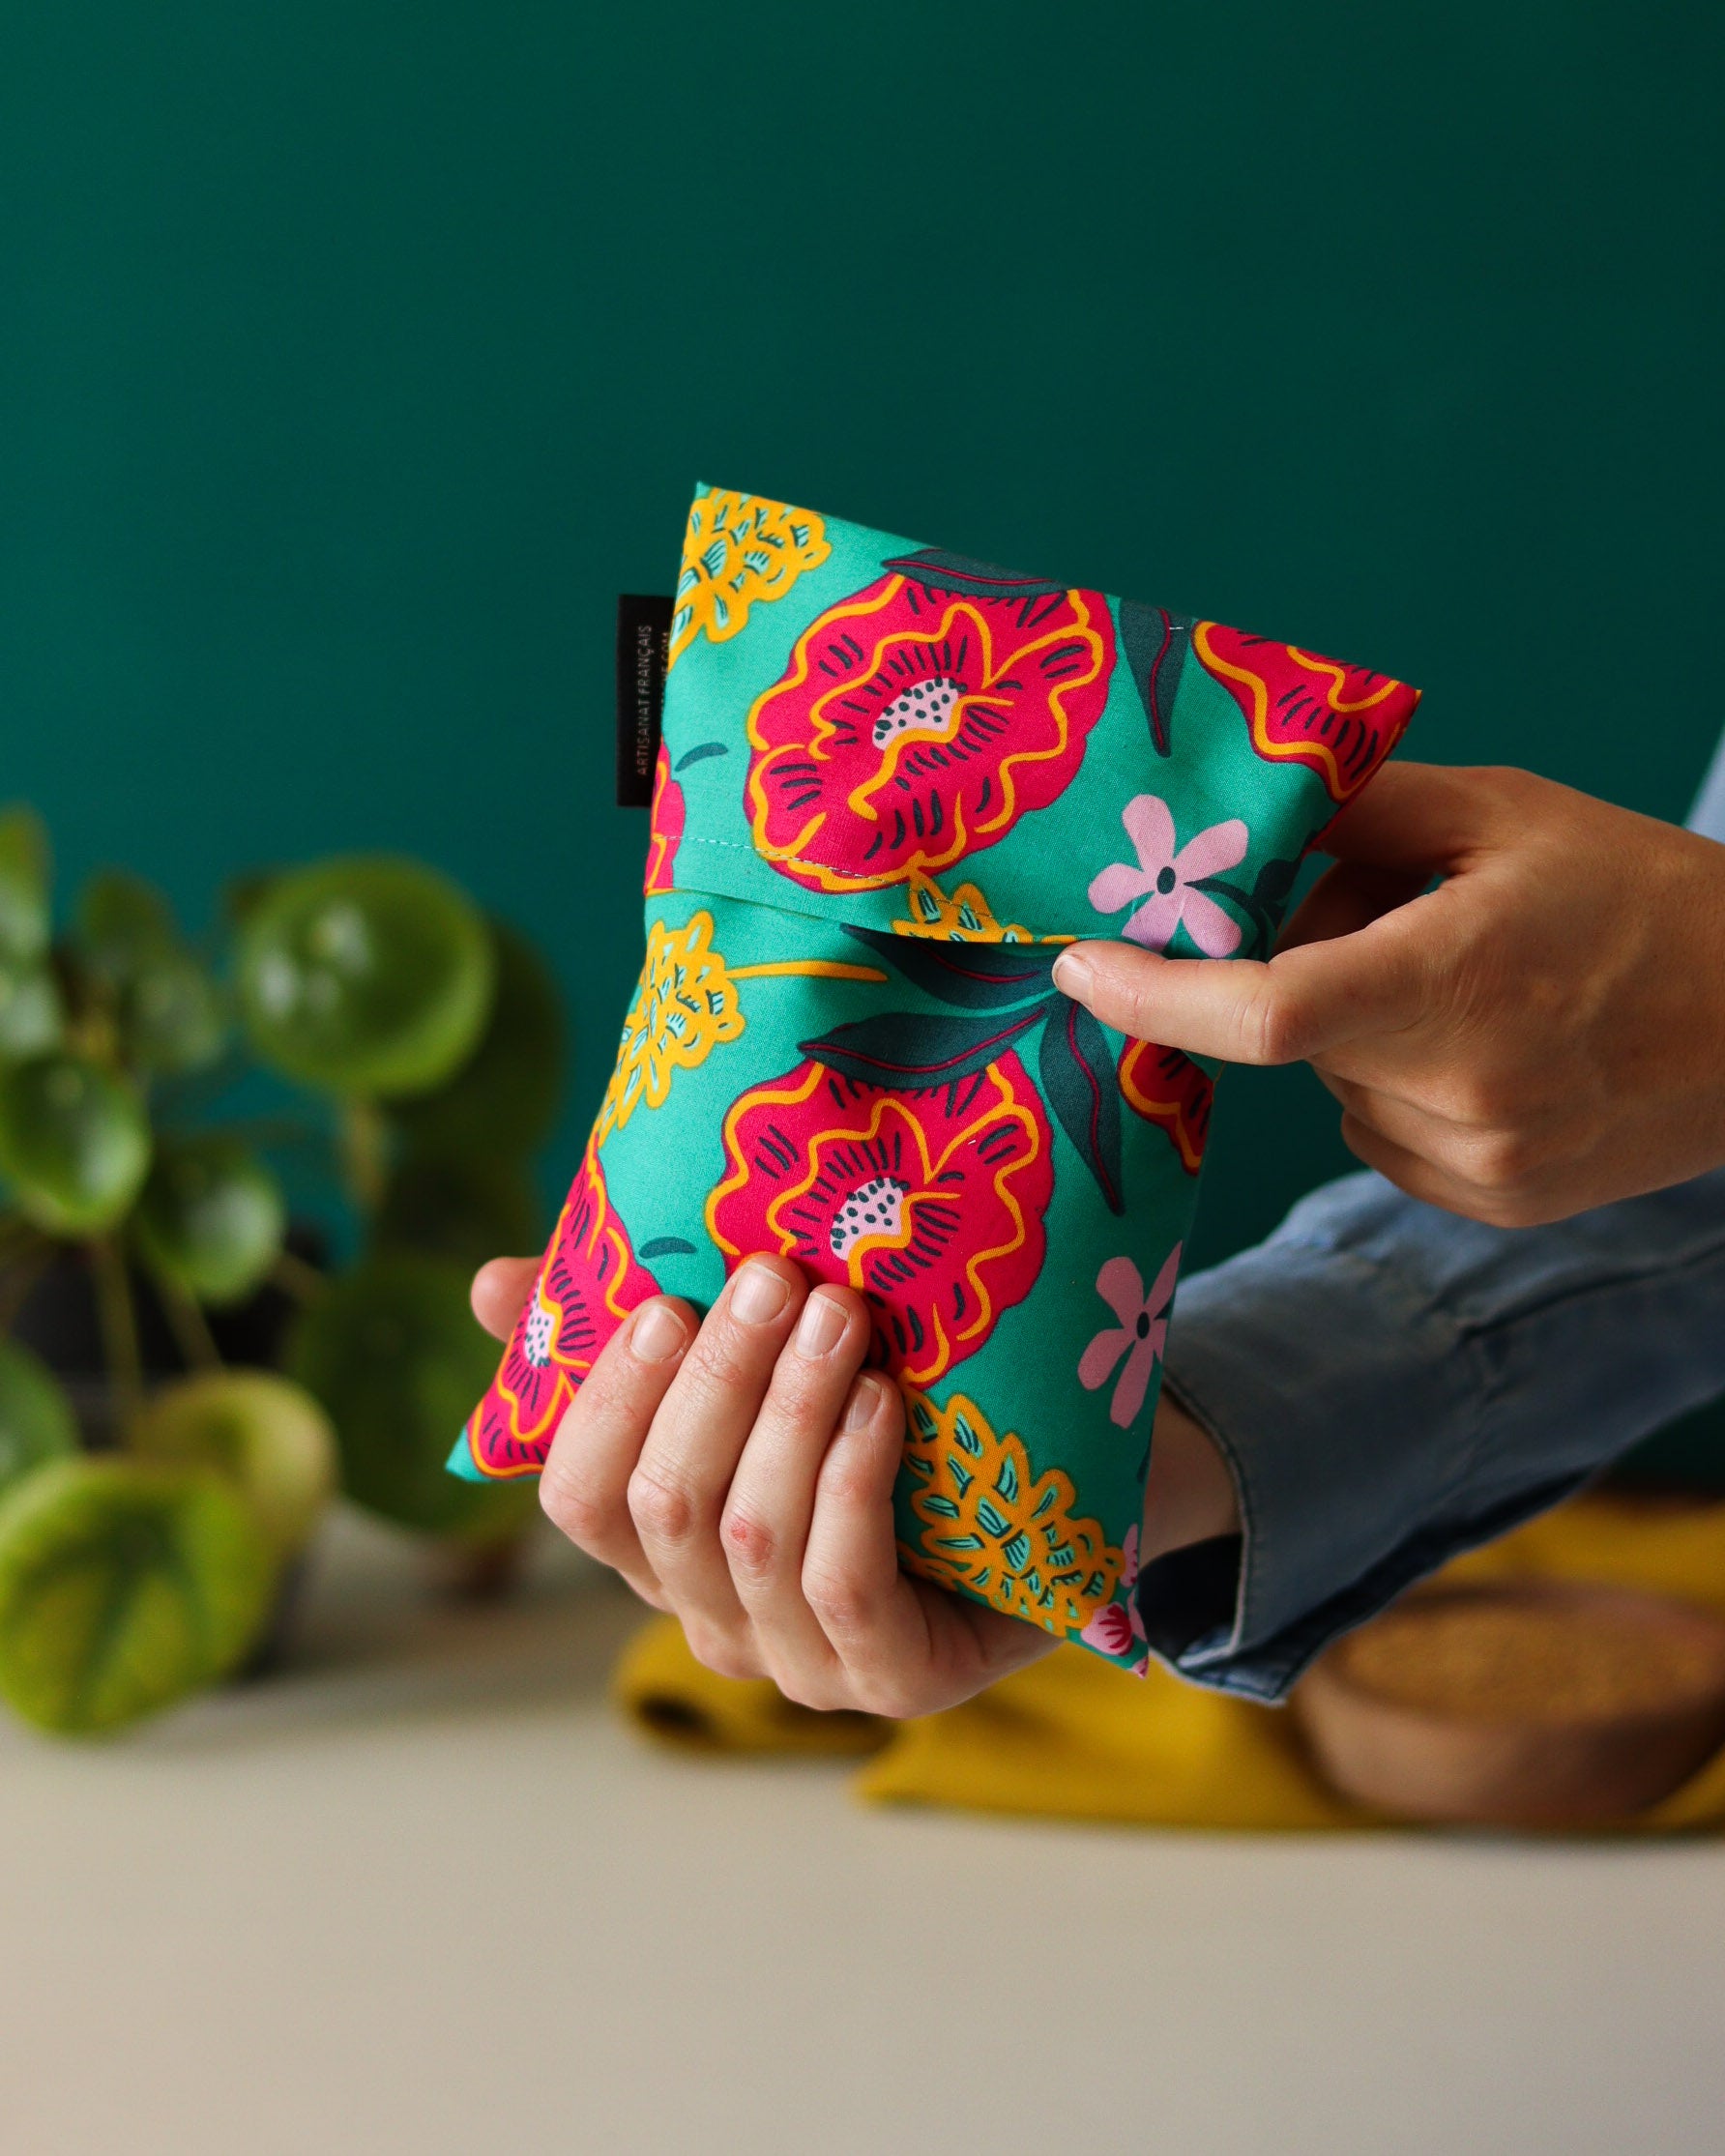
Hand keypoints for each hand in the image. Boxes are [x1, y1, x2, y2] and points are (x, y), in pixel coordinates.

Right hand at [471, 1255, 1241, 1712]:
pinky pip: (844, 1589)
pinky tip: (881, 1405)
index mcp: (665, 1550)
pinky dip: (851, 1486)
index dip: (605, 1403)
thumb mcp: (762, 1358)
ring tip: (838, 1313)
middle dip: (714, 1382)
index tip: (662, 1302)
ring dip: (788, 1411)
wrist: (1062, 1485)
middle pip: (665, 1507)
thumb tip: (489, 1287)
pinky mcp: (896, 1682)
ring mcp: (803, 1664)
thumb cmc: (895, 1410)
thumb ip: (635, 1331)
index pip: (578, 1497)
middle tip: (772, 1275)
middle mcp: (717, 1619)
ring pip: (750, 1539)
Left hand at [1052, 763, 1724, 1226]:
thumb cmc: (1640, 896)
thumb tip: (1230, 822)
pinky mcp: (1489, 1200)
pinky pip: (1377, 1132)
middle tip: (1379, 919)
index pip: (1264, 1011)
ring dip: (1351, 1033)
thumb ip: (1355, 813)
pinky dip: (1391, 1084)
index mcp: (1459, 980)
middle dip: (1293, 972)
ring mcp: (1477, 1163)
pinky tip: (1485, 1047)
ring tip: (1468, 985)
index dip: (1152, 995)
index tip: (1080, 965)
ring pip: (1331, 1086)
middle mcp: (1462, 1092)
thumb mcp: (1500, 814)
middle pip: (1291, 1036)